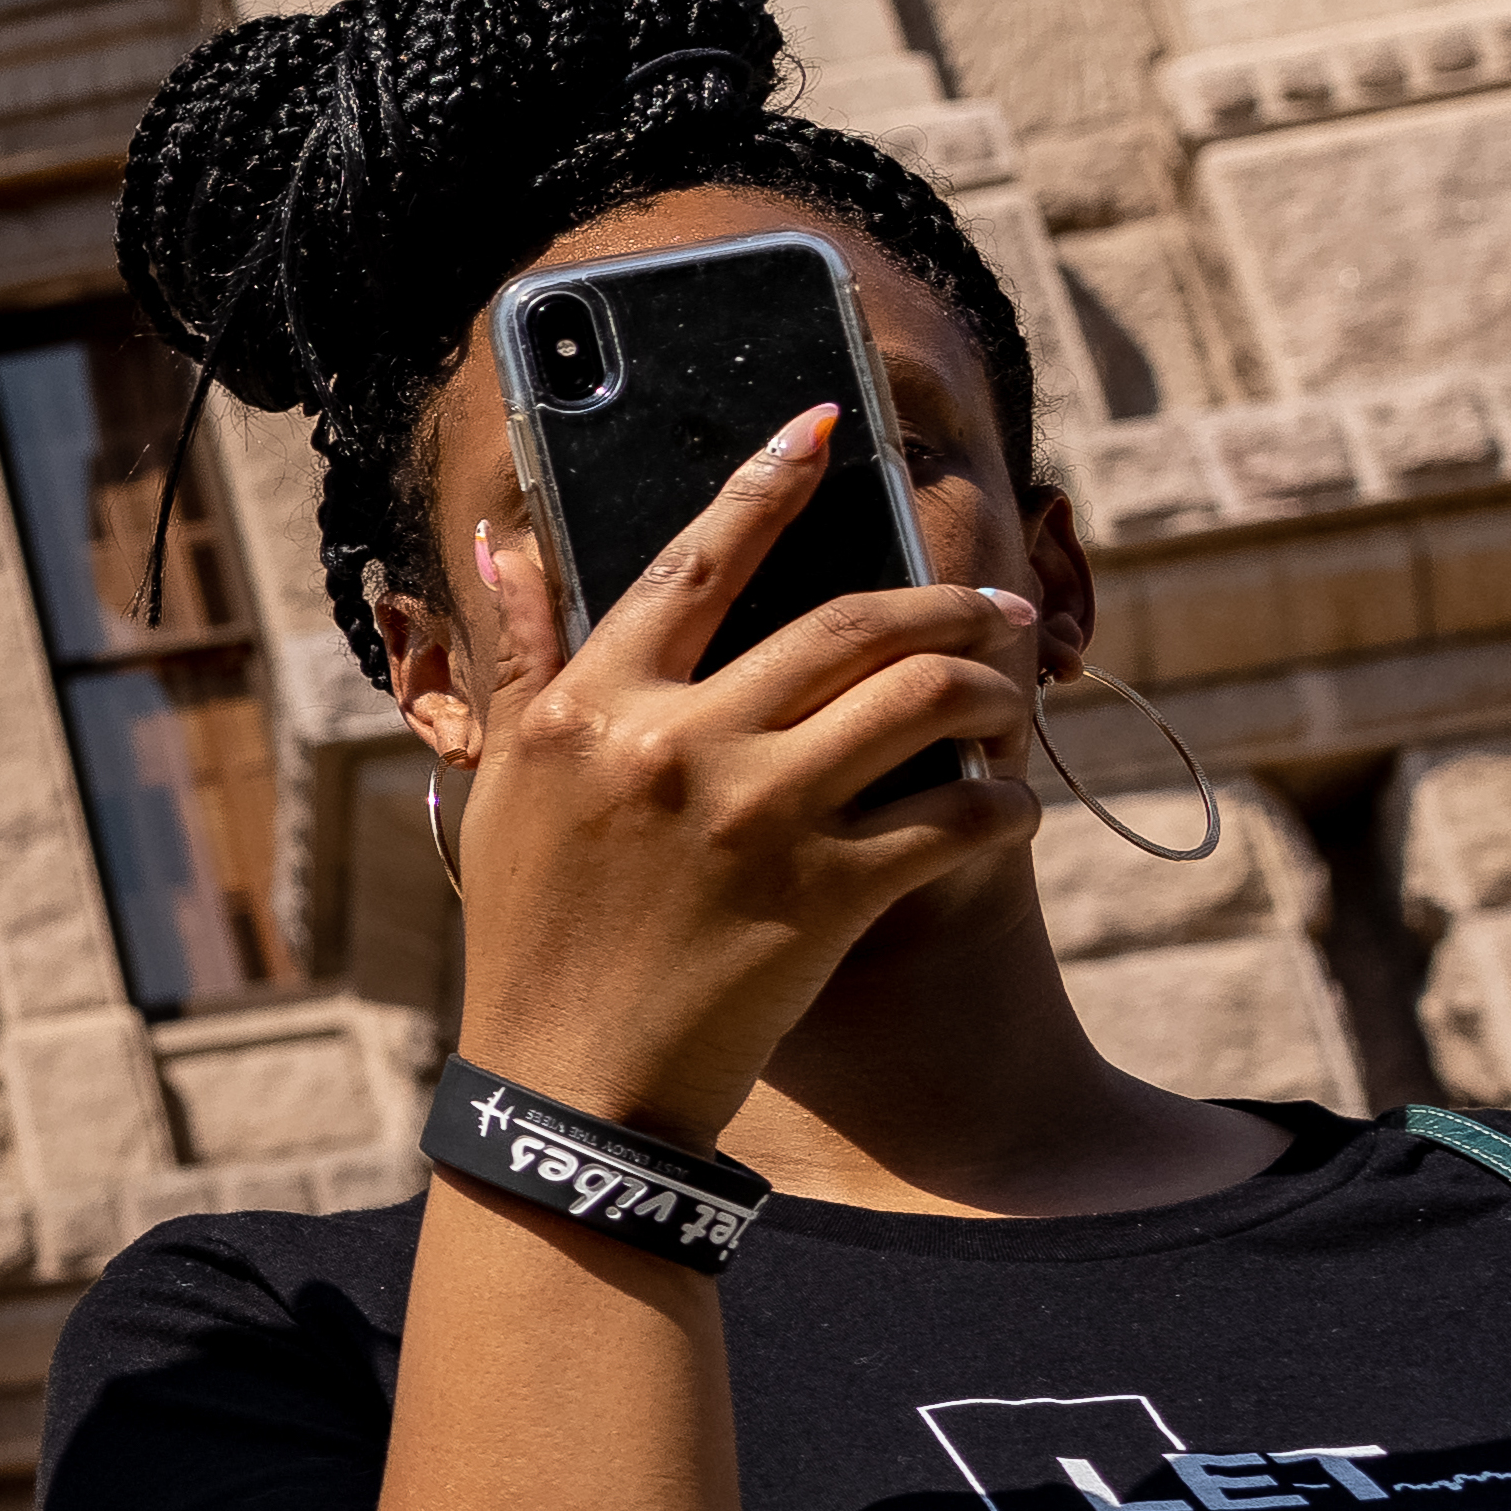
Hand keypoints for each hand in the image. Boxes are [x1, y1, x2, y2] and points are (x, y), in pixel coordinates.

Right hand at [429, 412, 1033, 1137]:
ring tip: (1009, 700)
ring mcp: (757, 818)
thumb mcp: (511, 782)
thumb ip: (525, 656)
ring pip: (922, 698)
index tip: (826, 424)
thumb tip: (500, 539)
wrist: (568, 1086)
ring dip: (990, 686)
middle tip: (998, 608)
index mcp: (592, 707)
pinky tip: (1000, 809)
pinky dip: (1000, 803)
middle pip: (850, 621)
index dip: (769, 480)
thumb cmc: (532, 931)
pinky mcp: (826, 896)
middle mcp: (677, 743)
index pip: (696, 559)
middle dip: (948, 599)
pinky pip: (957, 817)